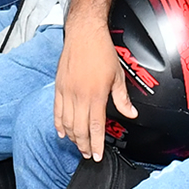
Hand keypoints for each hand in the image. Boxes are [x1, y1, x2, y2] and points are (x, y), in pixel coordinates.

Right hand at [54, 18, 130, 160]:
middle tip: (88, 155)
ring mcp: (67, 91)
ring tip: (78, 145)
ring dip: (73, 137)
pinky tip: (62, 132)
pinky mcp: (59, 86)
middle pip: (80, 128)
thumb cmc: (101, 51)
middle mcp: (79, 95)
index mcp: (96, 95)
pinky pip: (57, 110)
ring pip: (67, 122)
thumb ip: (122, 98)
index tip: (97, 155)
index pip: (95, 126)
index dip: (96, 144)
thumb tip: (131, 114)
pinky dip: (59, 123)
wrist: (85, 34)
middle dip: (84, 145)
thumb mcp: (117, 76)